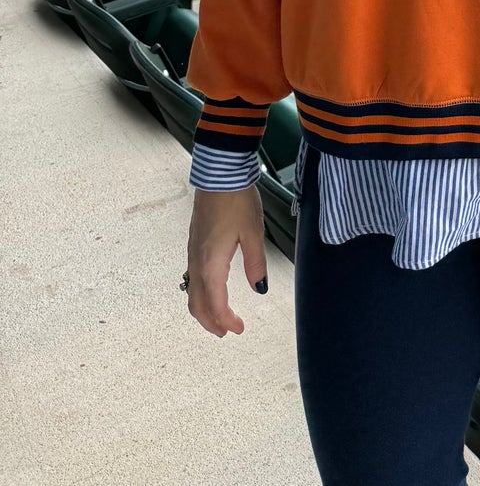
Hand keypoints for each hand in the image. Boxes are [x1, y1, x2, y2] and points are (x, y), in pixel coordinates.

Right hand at [186, 187, 267, 337]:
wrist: (219, 175)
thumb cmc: (237, 201)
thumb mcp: (253, 233)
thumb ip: (256, 264)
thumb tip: (259, 289)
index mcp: (211, 264)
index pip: (215, 304)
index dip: (226, 321)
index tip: (239, 329)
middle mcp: (197, 262)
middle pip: (197, 304)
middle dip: (210, 322)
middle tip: (227, 332)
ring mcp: (192, 252)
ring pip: (192, 291)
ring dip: (204, 309)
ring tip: (219, 317)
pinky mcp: (194, 243)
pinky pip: (192, 277)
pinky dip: (200, 293)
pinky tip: (212, 290)